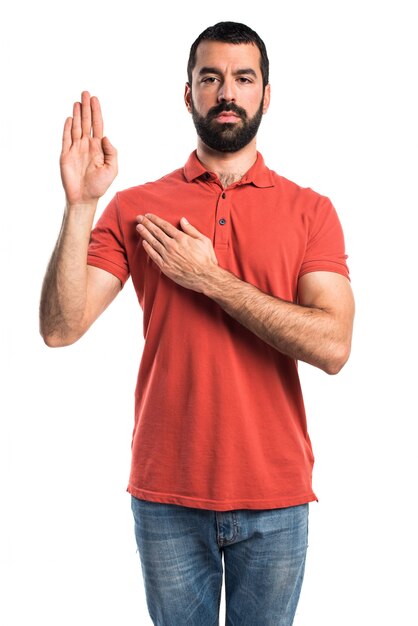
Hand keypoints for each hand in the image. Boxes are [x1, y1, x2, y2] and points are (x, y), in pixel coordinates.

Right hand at [60, 91, 117, 205]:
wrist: (84, 198)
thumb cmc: (100, 185)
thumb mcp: (112, 169)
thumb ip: (112, 152)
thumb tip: (105, 136)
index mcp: (98, 148)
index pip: (97, 125)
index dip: (96, 112)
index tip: (95, 99)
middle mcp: (86, 145)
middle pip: (86, 122)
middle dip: (86, 107)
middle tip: (86, 92)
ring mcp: (75, 149)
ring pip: (76, 127)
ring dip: (77, 114)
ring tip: (78, 101)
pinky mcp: (65, 155)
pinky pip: (66, 138)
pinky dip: (67, 128)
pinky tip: (69, 118)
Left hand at [136, 214, 218, 292]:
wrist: (205, 277)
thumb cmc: (206, 259)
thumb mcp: (203, 240)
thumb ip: (191, 230)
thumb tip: (183, 220)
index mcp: (181, 238)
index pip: (164, 225)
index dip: (155, 219)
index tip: (148, 215)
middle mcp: (172, 245)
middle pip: (156, 232)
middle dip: (146, 224)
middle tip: (139, 218)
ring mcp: (168, 256)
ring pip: (153, 242)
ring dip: (144, 233)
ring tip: (138, 227)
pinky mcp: (165, 266)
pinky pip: (154, 255)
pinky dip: (148, 248)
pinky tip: (144, 243)